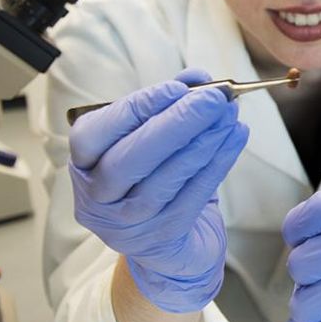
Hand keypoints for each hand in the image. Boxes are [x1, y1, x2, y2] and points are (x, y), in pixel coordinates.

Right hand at [68, 68, 248, 313]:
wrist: (169, 243)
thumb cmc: (155, 177)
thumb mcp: (151, 139)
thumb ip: (168, 105)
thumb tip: (198, 78)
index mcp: (84, 165)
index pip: (94, 135)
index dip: (136, 109)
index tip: (178, 88)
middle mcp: (97, 198)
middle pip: (130, 160)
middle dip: (176, 124)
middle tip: (215, 99)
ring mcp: (127, 223)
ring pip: (165, 180)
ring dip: (203, 141)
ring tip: (230, 114)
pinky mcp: (162, 238)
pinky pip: (192, 196)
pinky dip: (218, 163)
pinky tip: (236, 137)